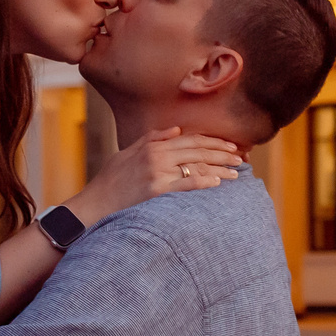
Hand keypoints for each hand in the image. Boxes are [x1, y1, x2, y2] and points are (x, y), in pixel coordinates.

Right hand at [66, 126, 244, 227]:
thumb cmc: (109, 182)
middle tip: (242, 157)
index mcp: (151, 146)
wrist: (93, 205)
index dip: (213, 141)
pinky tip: (218, 182)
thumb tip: (175, 130)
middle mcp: (156, 156)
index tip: (230, 145)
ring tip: (237, 172)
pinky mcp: (156, 192)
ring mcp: (156, 173)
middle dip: (222, 153)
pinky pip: (185, 184)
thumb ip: (151, 139)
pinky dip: (203, 181)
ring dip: (219, 168)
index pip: (190, 140)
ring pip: (195, 166)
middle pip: (197, 151)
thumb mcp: (126, 154)